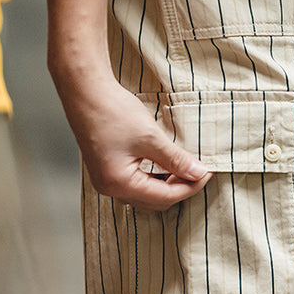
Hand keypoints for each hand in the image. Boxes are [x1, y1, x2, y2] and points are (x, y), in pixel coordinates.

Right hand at [58, 74, 211, 211]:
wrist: (85, 92)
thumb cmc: (113, 112)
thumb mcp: (151, 137)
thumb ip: (176, 159)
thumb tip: (198, 173)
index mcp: (119, 183)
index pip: (165, 196)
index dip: (190, 186)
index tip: (207, 172)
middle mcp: (110, 188)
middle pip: (155, 201)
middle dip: (179, 187)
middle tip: (197, 169)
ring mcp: (106, 180)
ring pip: (145, 194)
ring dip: (166, 184)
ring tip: (184, 166)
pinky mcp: (106, 170)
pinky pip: (135, 184)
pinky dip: (153, 177)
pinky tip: (165, 163)